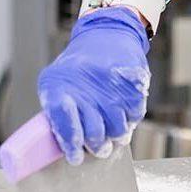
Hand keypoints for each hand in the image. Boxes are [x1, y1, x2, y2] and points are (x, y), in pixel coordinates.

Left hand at [37, 6, 150, 164]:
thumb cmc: (78, 66)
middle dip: (96, 146)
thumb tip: (56, 144)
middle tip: (96, 147)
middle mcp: (86, 86)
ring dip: (115, 135)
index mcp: (60, 86)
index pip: (63, 121)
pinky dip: (129, 119)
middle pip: (94, 133)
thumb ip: (55, 110)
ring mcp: (111, 86)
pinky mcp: (133, 85)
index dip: (70, 143)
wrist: (106, 34)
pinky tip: (121, 110)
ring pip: (117, 130)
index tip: (74, 157)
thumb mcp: (56, 81)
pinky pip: (134, 117)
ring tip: (110, 130)